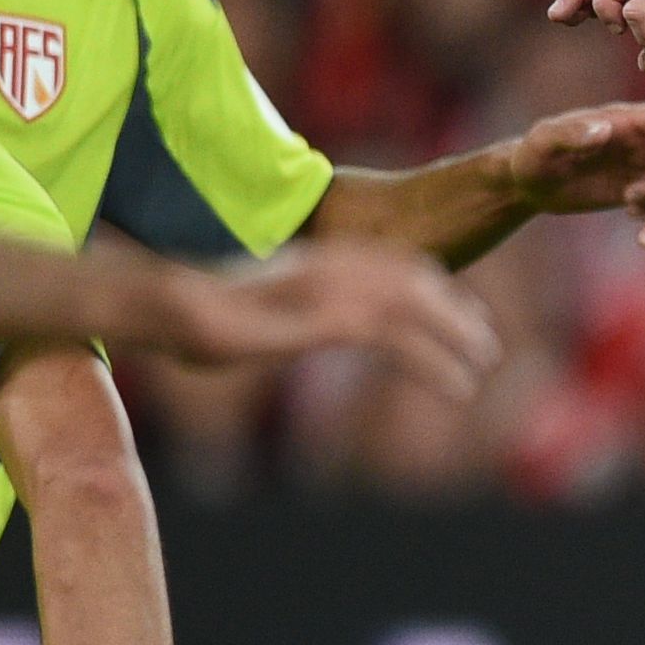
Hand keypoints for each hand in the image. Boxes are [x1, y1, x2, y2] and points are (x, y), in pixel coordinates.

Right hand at [147, 244, 500, 397]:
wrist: (159, 304)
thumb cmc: (188, 311)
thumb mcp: (252, 306)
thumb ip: (284, 312)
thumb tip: (285, 326)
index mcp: (316, 256)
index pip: (391, 262)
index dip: (431, 286)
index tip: (459, 309)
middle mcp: (332, 264)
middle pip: (415, 279)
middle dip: (455, 312)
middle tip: (485, 343)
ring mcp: (331, 288)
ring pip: (418, 309)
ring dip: (457, 339)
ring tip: (482, 367)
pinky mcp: (327, 320)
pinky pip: (399, 341)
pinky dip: (436, 364)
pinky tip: (457, 388)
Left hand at [506, 101, 644, 243]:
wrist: (531, 184)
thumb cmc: (532, 156)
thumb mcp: (542, 142)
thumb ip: (568, 133)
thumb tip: (604, 130)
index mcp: (622, 120)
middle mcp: (640, 140)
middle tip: (631, 195)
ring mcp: (643, 166)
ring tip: (629, 208)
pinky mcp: (642, 191)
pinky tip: (643, 239)